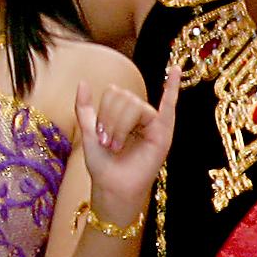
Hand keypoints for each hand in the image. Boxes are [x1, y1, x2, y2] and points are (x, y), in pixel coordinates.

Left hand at [77, 61, 180, 232]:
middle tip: (109, 143)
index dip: (103, 111)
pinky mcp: (163, 133)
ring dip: (120, 126)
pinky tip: (173, 70)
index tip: (99, 135)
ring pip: (134, 105)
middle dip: (111, 120)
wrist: (112, 187)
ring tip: (117, 145)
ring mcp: (153, 123)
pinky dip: (172, 86)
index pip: (115, 93)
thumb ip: (85, 108)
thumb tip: (83, 82)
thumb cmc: (103, 164)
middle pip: (125, 97)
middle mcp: (140, 115)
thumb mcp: (89, 132)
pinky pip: (170, 106)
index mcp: (124, 113)